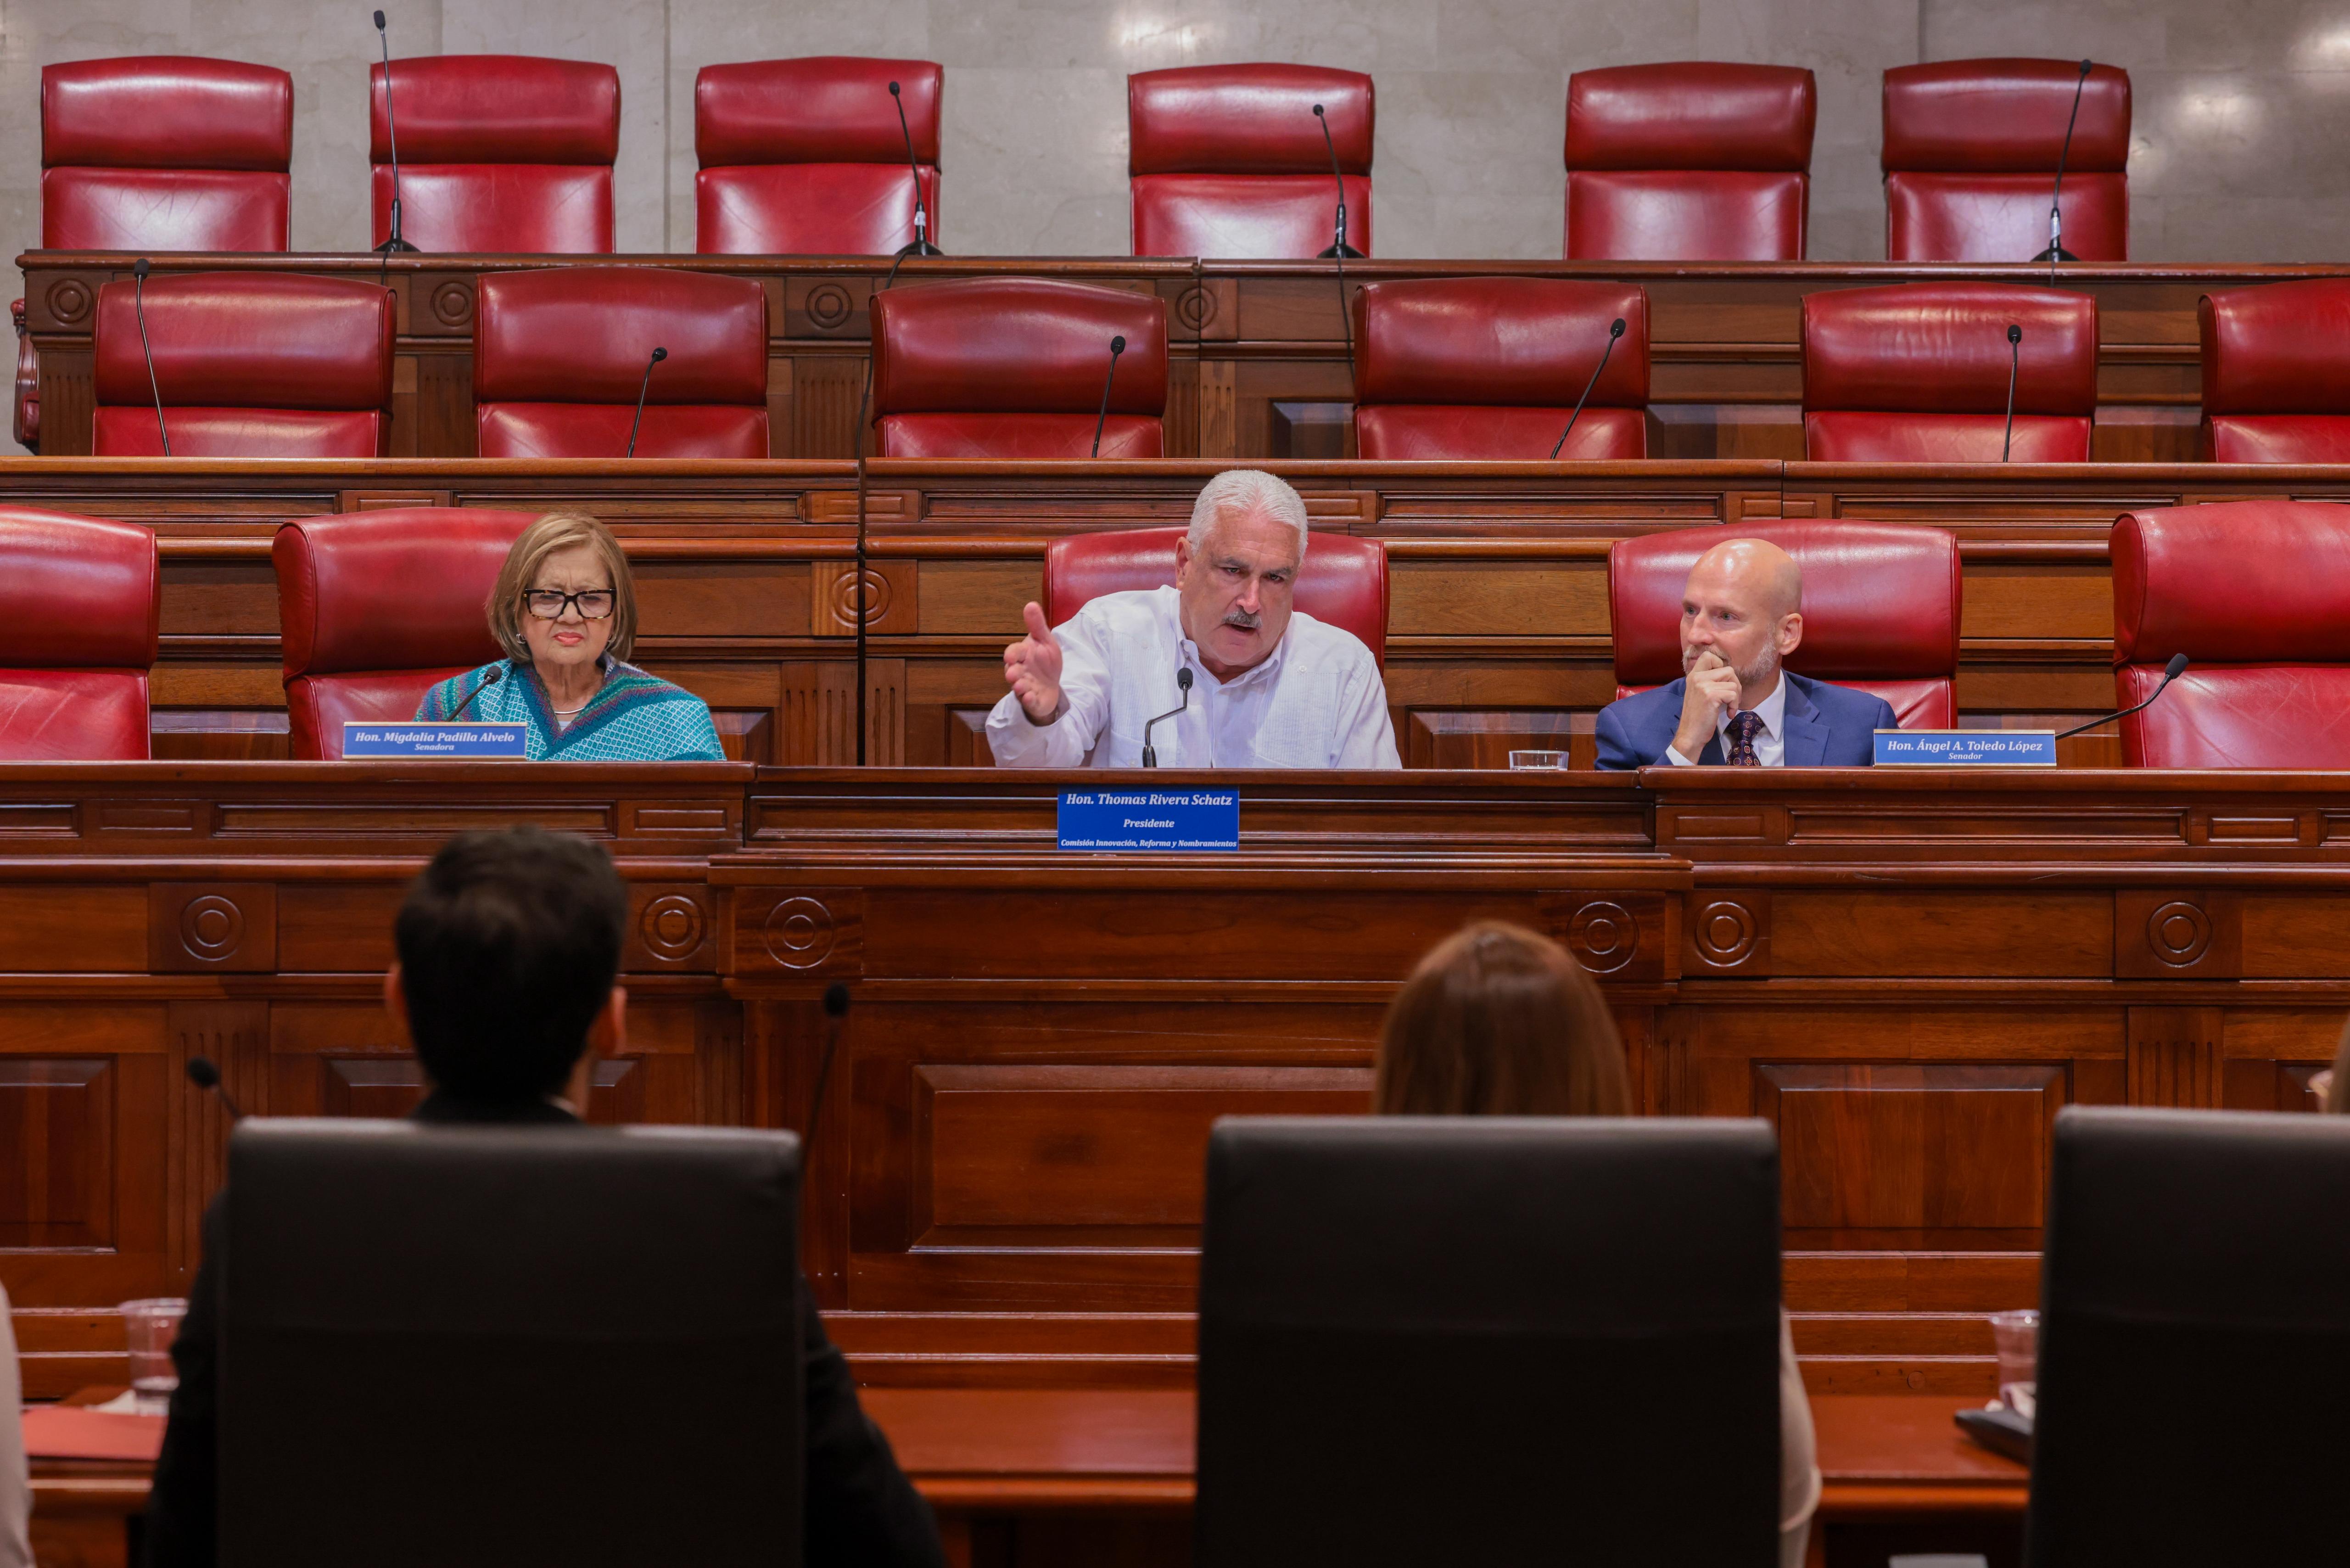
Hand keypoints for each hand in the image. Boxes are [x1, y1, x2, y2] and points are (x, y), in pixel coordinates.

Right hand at [1004, 602, 1065, 724]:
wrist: (1051, 686)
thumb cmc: (1045, 662)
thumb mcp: (1045, 642)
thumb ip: (1037, 626)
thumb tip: (1030, 604)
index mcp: (1022, 656)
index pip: (1013, 653)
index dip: (1012, 654)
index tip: (1010, 657)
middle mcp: (1020, 671)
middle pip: (1012, 671)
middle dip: (1012, 672)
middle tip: (1012, 673)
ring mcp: (1025, 687)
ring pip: (1018, 688)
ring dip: (1019, 687)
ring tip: (1021, 685)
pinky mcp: (1032, 701)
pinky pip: (1029, 702)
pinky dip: (1029, 700)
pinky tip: (1032, 696)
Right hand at [1673, 650, 1741, 758]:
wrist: (1690, 735)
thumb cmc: (1698, 717)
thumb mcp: (1700, 694)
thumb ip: (1709, 681)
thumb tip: (1730, 674)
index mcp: (1693, 675)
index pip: (1709, 656)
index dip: (1721, 666)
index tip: (1722, 682)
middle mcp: (1697, 677)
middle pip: (1728, 669)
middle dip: (1735, 685)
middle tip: (1731, 699)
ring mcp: (1703, 685)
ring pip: (1733, 682)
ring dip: (1736, 697)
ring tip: (1728, 707)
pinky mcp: (1710, 695)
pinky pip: (1733, 694)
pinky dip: (1734, 705)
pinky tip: (1728, 714)